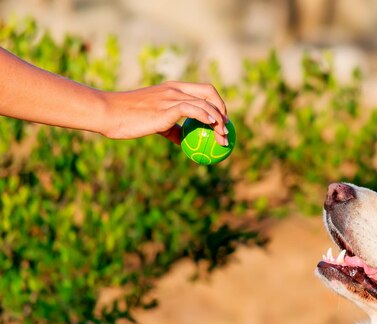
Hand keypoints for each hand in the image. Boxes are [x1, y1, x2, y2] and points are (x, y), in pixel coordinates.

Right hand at [99, 81, 228, 145]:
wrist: (110, 113)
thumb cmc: (128, 119)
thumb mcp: (154, 122)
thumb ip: (171, 128)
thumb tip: (184, 141)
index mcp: (173, 88)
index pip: (202, 90)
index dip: (216, 103)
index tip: (221, 120)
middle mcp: (175, 89)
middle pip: (209, 91)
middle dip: (222, 108)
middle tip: (226, 128)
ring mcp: (171, 96)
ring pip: (205, 103)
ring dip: (219, 121)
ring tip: (223, 137)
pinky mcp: (167, 108)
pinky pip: (194, 110)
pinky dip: (207, 118)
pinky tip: (212, 129)